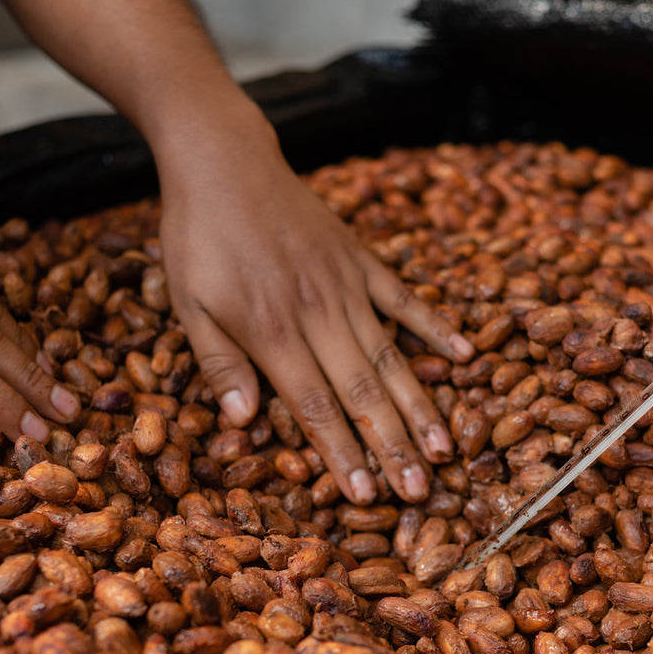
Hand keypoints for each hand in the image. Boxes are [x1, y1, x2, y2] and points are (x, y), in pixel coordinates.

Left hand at [155, 116, 473, 504]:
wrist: (223, 158)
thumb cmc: (198, 238)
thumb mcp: (189, 304)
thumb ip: (221, 364)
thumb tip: (245, 423)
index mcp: (272, 331)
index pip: (315, 406)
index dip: (342, 453)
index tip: (365, 495)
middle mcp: (317, 312)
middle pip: (362, 390)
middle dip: (393, 446)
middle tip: (421, 490)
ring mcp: (346, 285)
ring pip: (390, 354)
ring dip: (420, 405)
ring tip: (446, 447)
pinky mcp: (361, 260)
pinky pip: (404, 299)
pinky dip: (434, 328)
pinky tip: (463, 358)